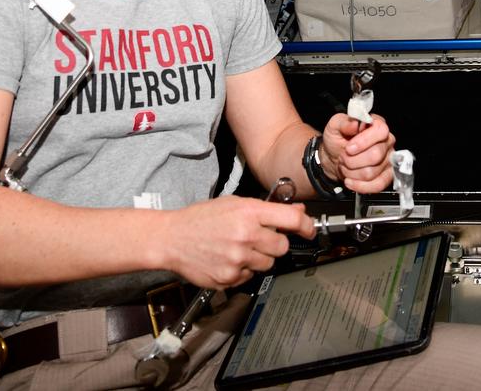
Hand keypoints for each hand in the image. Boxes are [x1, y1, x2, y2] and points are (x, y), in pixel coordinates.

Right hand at [159, 195, 314, 288]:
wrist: (171, 238)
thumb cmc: (201, 218)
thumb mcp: (234, 203)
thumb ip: (266, 209)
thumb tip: (296, 212)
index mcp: (248, 212)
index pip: (291, 220)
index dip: (306, 225)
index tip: (309, 230)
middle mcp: (246, 236)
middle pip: (282, 247)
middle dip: (275, 244)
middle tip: (259, 239)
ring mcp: (237, 259)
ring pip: (268, 264)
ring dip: (259, 258)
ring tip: (239, 248)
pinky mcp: (229, 278)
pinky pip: (249, 276)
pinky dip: (243, 270)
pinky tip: (227, 259)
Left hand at [319, 112, 395, 193]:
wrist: (334, 158)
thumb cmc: (337, 140)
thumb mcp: (334, 126)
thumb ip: (344, 123)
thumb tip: (355, 123)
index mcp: (377, 125)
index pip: (380, 131)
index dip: (364, 141)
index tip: (349, 148)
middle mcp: (386, 141)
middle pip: (375, 155)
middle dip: (352, 160)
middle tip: (343, 157)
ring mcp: (388, 159)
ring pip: (372, 172)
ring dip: (352, 172)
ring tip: (346, 166)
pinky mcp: (387, 176)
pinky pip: (377, 185)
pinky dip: (360, 186)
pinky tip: (350, 181)